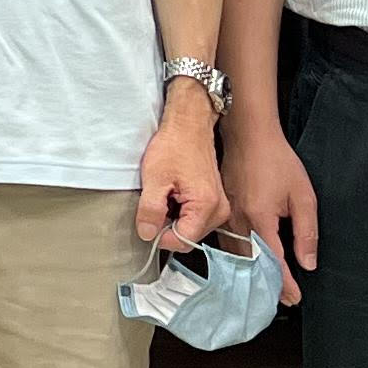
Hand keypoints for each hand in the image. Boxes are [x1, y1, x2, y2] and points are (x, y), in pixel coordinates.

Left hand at [136, 93, 227, 252]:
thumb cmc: (174, 146)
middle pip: (187, 237)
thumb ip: (150, 210)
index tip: (150, 217)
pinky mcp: (216, 202)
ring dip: (174, 218)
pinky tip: (175, 193)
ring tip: (167, 194)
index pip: (181, 241)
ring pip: (190, 229)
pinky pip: (195, 219)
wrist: (189, 126)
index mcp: (206, 207)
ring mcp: (220, 207)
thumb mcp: (154, 178)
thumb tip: (146, 234)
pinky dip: (181, 211)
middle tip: (158, 200)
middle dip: (167, 226)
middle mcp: (219, 211)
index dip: (160, 234)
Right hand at [218, 120, 314, 303]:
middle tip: (282, 299)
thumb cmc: (275, 160)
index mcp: (260, 219)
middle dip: (266, 286)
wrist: (248, 136)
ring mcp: (224, 218)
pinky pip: (226, 245)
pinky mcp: (219, 214)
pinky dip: (238, 260)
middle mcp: (238, 222)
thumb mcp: (303, 195)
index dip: (285, 284)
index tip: (294, 298)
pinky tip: (247, 265)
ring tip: (266, 288)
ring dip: (250, 275)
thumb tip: (307, 262)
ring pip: (235, 258)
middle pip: (250, 266)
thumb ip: (306, 232)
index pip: (273, 263)